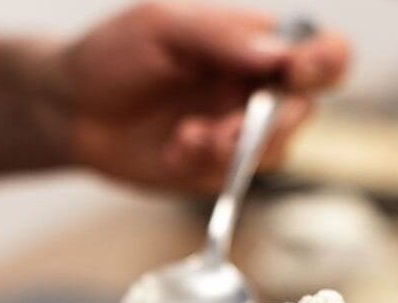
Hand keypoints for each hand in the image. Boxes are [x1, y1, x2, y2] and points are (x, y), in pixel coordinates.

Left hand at [61, 2, 348, 192]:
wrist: (71, 110)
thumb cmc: (113, 56)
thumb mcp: (163, 29)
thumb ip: (222, 39)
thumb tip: (280, 55)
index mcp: (254, 46)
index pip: (321, 54)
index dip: (325, 63)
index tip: (295, 72)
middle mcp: (254, 92)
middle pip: (303, 112)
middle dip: (268, 123)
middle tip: (223, 128)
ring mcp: (236, 135)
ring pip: (272, 152)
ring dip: (233, 150)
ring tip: (185, 139)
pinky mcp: (212, 172)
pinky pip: (232, 179)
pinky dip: (204, 166)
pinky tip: (173, 151)